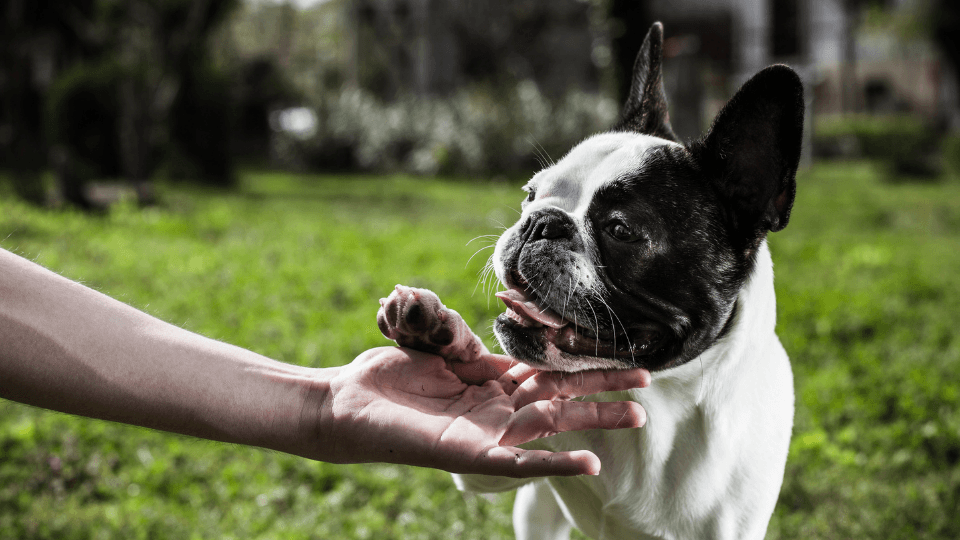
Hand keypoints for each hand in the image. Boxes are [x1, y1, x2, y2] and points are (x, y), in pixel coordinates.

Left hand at [308, 347, 649, 476]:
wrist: (348, 404)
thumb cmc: (389, 376)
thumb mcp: (438, 347)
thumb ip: (471, 339)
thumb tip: (497, 320)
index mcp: (492, 382)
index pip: (549, 371)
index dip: (583, 363)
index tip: (616, 352)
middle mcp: (497, 409)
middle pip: (562, 397)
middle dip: (604, 391)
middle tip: (647, 386)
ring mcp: (488, 434)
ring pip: (553, 427)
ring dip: (594, 423)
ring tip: (637, 418)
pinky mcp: (472, 455)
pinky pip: (522, 462)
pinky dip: (556, 463)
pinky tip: (590, 462)